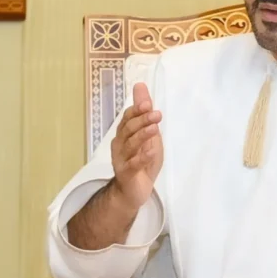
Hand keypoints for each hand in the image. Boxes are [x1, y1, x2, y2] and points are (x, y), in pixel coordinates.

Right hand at [110, 83, 163, 208]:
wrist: (133, 191)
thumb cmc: (142, 161)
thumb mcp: (148, 134)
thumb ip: (144, 112)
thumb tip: (141, 86)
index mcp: (124, 134)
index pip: (127, 118)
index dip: (136, 110)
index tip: (148, 103)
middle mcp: (120, 145)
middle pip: (128, 129)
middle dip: (142, 120)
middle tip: (156, 114)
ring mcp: (122, 159)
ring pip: (130, 144)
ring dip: (142, 135)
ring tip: (155, 128)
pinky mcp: (127, 174)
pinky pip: (134, 164)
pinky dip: (142, 157)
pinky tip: (151, 151)